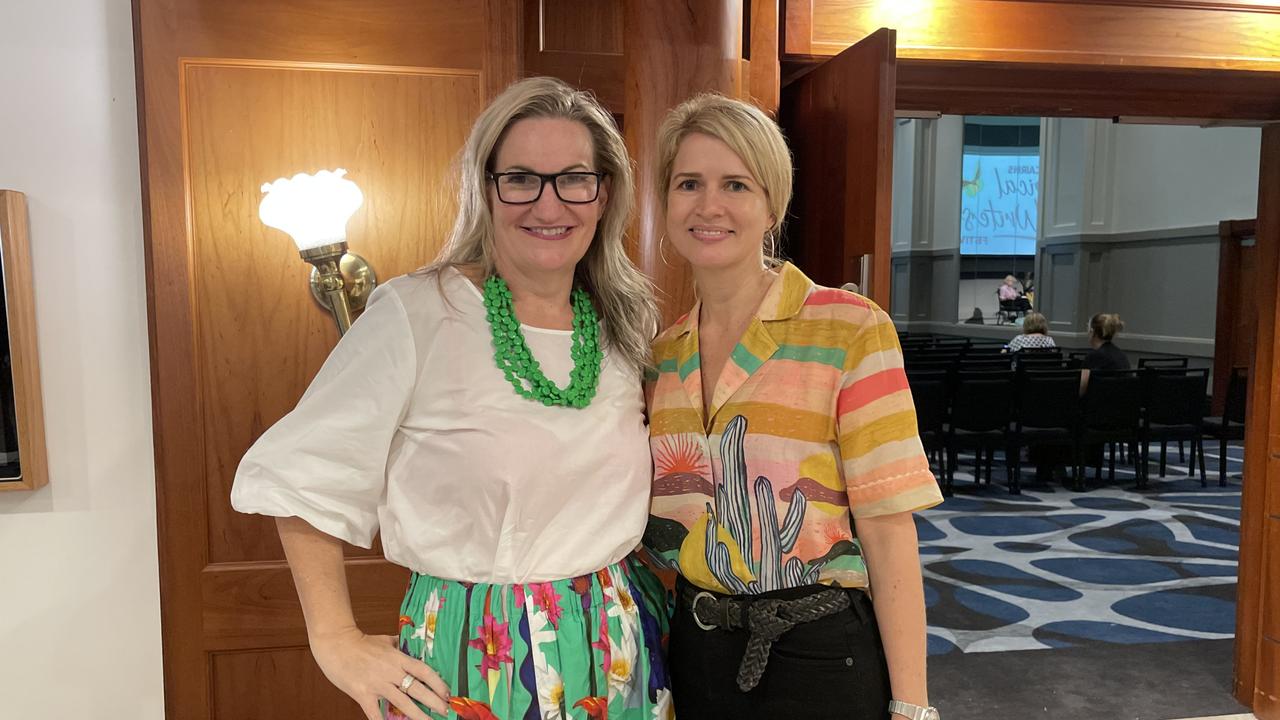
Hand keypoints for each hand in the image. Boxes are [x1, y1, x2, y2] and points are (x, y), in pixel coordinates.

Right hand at [309, 626, 449, 719]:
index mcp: (398, 658)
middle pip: (417, 689)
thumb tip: (413, 647)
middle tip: (445, 711)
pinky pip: (375, 713)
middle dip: (433, 701)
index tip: (447, 693)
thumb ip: (400, 645)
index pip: (424, 671)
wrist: (336, 644)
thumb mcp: (385, 640)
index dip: (438, 683)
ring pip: (402, 703)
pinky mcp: (362, 694)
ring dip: (417, 715)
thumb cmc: (361, 642)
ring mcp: (377, 684)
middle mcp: (390, 672)